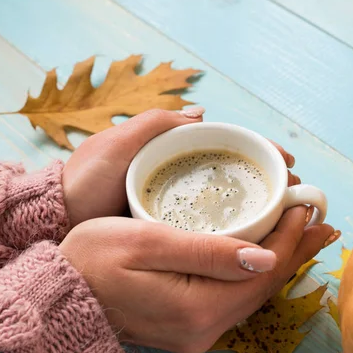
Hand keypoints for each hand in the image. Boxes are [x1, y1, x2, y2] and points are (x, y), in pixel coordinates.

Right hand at [59, 209, 337, 352]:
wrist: (59, 293)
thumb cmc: (91, 258)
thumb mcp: (146, 242)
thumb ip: (208, 252)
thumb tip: (265, 256)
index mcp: (197, 307)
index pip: (263, 270)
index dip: (290, 237)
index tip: (307, 206)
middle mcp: (203, 329)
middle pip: (265, 285)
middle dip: (295, 249)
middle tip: (322, 220)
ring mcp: (196, 332)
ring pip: (253, 293)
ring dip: (279, 261)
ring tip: (304, 235)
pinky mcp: (187, 326)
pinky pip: (235, 299)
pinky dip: (255, 274)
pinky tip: (264, 257)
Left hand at [62, 108, 297, 226]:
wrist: (59, 222)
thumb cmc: (86, 180)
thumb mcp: (118, 144)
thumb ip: (156, 125)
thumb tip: (201, 112)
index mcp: (171, 151)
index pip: (225, 147)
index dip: (257, 151)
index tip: (286, 162)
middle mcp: (179, 178)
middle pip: (232, 175)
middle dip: (266, 181)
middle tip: (293, 194)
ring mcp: (176, 206)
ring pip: (225, 203)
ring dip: (257, 207)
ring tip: (285, 217)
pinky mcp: (169, 232)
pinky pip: (209, 229)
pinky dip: (234, 231)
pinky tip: (254, 240)